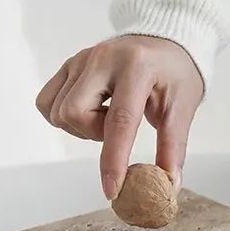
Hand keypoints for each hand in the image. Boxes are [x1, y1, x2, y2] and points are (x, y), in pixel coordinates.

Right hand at [36, 35, 203, 199]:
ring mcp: (81, 59)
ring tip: (105, 117)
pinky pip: (47, 101)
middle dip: (92, 134)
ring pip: (58, 111)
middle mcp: (103, 58)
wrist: (165, 40)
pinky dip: (64, 116)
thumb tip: (167, 187)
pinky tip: (90, 110)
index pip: (119, 120)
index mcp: (137, 67)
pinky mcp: (69, 64)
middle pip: (74, 113)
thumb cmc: (175, 74)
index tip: (112, 190)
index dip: (114, 160)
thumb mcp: (182, 107)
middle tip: (115, 130)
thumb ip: (173, 147)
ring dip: (81, 126)